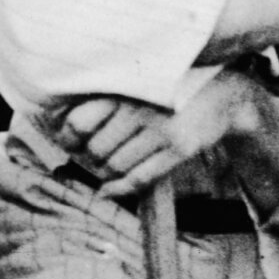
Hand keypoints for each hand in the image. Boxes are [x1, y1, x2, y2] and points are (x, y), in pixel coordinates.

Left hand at [51, 72, 268, 198]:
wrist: (221, 94)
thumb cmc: (167, 94)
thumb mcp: (134, 87)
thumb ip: (101, 102)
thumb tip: (56, 126)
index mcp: (121, 89)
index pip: (77, 122)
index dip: (68, 139)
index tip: (72, 144)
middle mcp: (137, 107)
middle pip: (96, 151)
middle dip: (93, 161)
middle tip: (96, 159)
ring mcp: (158, 129)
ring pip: (116, 167)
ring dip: (109, 176)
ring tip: (111, 170)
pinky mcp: (178, 148)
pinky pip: (139, 178)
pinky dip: (120, 190)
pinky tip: (110, 191)